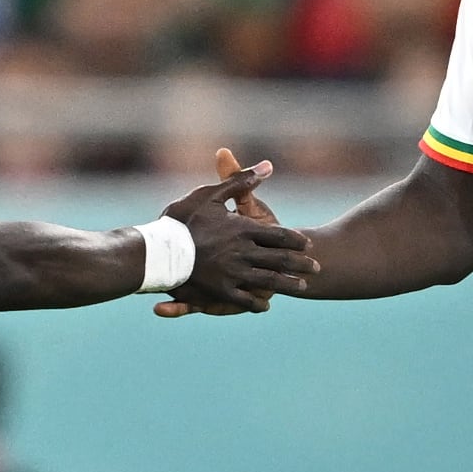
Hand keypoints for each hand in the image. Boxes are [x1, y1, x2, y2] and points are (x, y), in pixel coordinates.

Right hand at [160, 155, 317, 312]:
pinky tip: (265, 305)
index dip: (295, 241)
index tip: (307, 245)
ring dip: (287, 284)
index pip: (280, 236)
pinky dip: (257, 303)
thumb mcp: (211, 194)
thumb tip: (268, 166)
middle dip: (301, 265)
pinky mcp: (221, 292)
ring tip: (300, 287)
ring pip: (270, 282)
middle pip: (282, 260)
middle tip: (316, 269)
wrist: (156, 251)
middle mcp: (244, 253)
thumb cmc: (182, 220)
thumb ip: (241, 180)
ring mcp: (234, 275)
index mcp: (243, 229)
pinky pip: (246, 300)